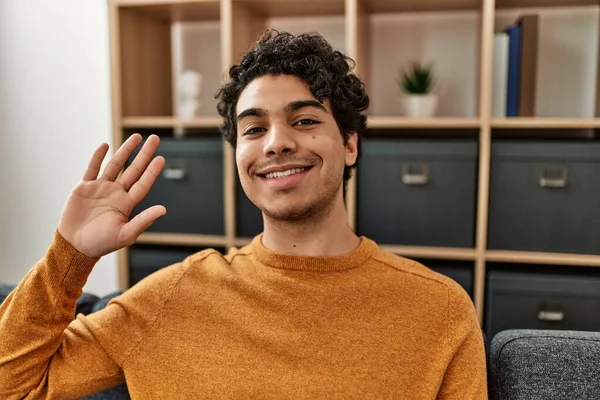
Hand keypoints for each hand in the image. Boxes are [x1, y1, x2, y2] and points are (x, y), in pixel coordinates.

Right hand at [58, 134, 165, 257]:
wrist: (75, 246)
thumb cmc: (101, 244)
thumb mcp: (125, 234)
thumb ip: (143, 221)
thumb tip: (163, 210)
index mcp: (127, 204)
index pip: (143, 184)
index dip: (152, 171)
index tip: (161, 158)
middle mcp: (116, 193)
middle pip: (133, 169)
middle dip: (144, 154)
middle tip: (155, 139)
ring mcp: (100, 188)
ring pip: (115, 165)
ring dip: (125, 151)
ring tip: (136, 137)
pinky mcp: (84, 187)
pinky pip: (92, 168)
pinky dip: (98, 157)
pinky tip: (105, 146)